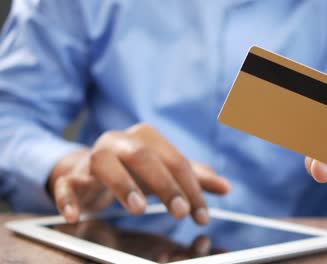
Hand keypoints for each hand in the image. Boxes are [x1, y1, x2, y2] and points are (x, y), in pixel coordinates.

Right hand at [48, 123, 230, 223]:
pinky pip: (66, 184)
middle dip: (165, 184)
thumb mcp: (165, 172)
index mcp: (145, 138)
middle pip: (143, 156)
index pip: (175, 161)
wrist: (90, 169)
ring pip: (104, 162)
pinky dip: (69, 198)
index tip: (201, 216)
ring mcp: (92, 157)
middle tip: (181, 212)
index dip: (191, 188)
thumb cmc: (134, 170)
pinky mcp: (71, 176)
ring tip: (138, 209)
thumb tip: (226, 187)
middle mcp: (118, 142)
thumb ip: (193, 178)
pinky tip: (77, 216)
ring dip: (121, 184)